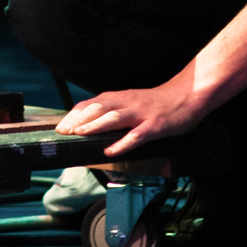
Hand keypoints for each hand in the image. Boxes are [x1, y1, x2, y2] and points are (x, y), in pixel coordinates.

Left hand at [55, 82, 204, 157]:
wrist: (186, 95)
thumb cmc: (156, 103)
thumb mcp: (131, 102)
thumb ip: (113, 111)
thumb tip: (90, 125)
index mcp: (118, 98)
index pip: (90, 104)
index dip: (73, 115)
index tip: (60, 127)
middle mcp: (126, 103)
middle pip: (97, 108)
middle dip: (78, 120)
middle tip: (63, 132)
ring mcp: (140, 114)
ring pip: (114, 118)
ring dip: (95, 125)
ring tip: (80, 134)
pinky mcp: (154, 126)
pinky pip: (136, 135)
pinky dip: (122, 143)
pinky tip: (110, 151)